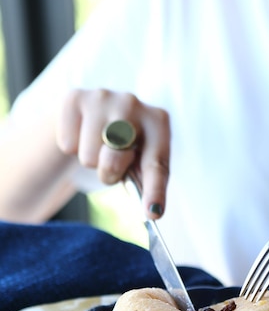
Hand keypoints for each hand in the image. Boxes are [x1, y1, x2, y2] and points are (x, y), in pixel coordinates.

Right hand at [56, 88, 169, 219]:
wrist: (93, 114)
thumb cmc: (125, 146)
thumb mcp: (142, 161)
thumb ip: (148, 184)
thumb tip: (152, 212)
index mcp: (158, 121)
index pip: (156, 164)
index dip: (155, 191)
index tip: (152, 213)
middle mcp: (133, 103)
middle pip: (114, 161)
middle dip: (109, 173)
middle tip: (111, 164)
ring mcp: (103, 97)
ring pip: (88, 157)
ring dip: (91, 161)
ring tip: (98, 146)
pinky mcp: (74, 97)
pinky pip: (68, 145)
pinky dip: (72, 148)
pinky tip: (82, 134)